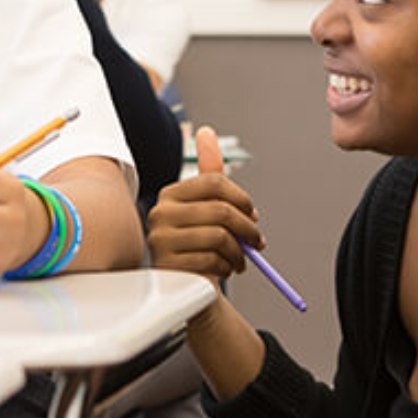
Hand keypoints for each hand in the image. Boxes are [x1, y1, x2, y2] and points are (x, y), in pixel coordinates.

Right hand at [147, 126, 263, 282]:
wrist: (189, 285)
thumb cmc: (201, 244)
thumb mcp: (207, 208)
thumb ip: (208, 173)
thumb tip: (206, 132)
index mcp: (171, 194)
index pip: (214, 181)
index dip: (242, 199)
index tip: (253, 216)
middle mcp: (160, 213)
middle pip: (221, 210)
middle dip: (248, 230)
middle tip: (257, 243)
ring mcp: (161, 239)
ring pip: (219, 236)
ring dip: (238, 253)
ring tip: (238, 260)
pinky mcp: (168, 265)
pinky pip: (211, 260)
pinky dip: (225, 268)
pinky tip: (221, 271)